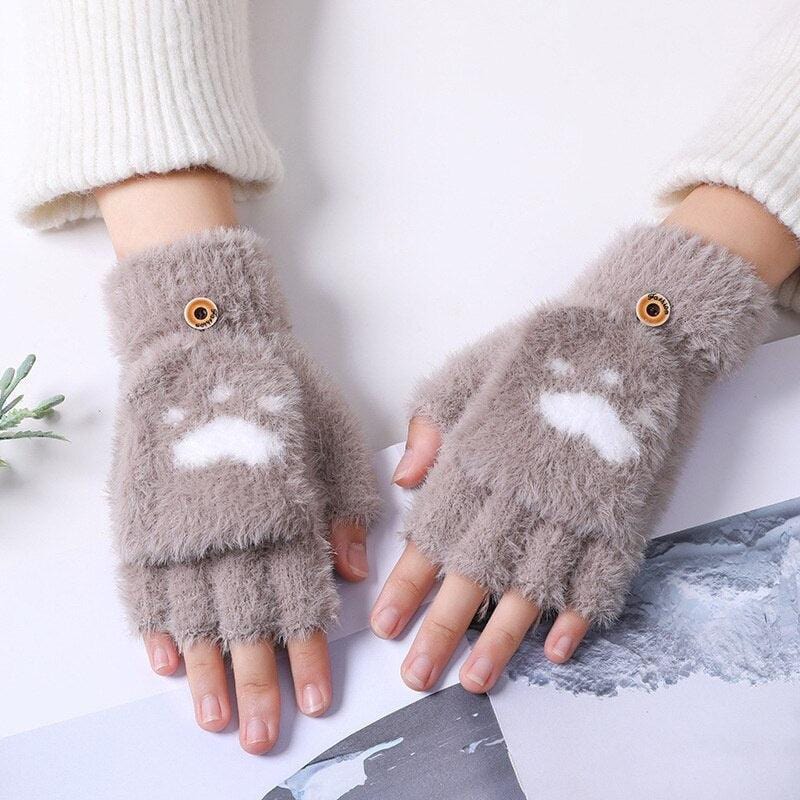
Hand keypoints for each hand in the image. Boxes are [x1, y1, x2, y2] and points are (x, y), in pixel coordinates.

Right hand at [105, 230, 378, 752]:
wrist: (208, 343)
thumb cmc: (281, 388)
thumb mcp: (334, 435)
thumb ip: (344, 504)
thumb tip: (350, 570)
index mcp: (283, 513)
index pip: (299, 602)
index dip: (309, 653)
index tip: (317, 698)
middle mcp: (231, 530)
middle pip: (245, 624)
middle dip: (259, 684)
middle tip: (264, 736)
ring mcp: (180, 525)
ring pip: (194, 616)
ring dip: (205, 673)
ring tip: (214, 719)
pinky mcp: (144, 515)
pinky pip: (145, 583)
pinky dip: (154, 625)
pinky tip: (164, 660)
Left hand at [372, 225, 771, 693]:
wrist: (634, 331)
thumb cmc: (544, 349)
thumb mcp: (472, 369)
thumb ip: (433, 423)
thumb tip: (403, 481)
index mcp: (481, 456)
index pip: (434, 533)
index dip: (408, 583)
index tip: (385, 624)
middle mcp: (524, 491)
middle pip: (475, 572)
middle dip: (443, 628)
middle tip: (419, 675)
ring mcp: (577, 505)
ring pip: (533, 586)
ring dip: (504, 637)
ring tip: (477, 680)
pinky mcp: (623, 511)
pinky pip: (600, 574)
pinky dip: (579, 613)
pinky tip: (557, 647)